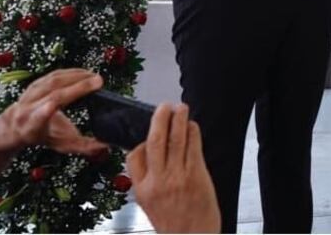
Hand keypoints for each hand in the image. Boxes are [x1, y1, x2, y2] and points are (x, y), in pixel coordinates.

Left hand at [0, 69, 106, 160]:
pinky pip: (53, 75)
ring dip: (76, 75)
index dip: (53, 105)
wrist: (16, 126)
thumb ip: (83, 146)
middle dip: (78, 85)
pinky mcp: (35, 83)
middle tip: (99, 81)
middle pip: (53, 92)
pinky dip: (70, 72)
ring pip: (54, 80)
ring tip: (94, 76)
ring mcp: (31, 93)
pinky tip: (84, 73)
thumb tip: (105, 145)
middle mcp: (28, 107)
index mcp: (33, 125)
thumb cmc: (42, 136)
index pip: (42, 113)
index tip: (70, 99)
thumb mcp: (61, 145)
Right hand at [127, 104, 220, 233]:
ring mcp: (177, 177)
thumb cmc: (175, 224)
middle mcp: (157, 181)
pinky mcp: (197, 175)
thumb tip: (155, 157)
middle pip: (155, 141)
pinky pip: (193, 146)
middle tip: (164, 106)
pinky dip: (193, 132)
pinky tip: (193, 126)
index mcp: (142, 190)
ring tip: (180, 107)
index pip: (134, 156)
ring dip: (178, 119)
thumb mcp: (150, 206)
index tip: (149, 135)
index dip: (141, 141)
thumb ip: (150, 182)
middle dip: (159, 120)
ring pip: (175, 140)